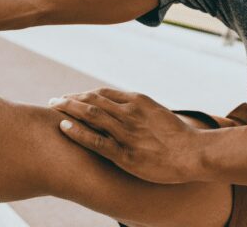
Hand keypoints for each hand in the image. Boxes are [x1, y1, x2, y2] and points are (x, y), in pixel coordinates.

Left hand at [48, 88, 206, 183]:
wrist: (193, 153)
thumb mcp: (156, 112)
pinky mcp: (125, 154)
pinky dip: (77, 132)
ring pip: (90, 115)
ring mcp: (126, 132)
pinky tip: (64, 127)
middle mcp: (129, 113)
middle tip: (53, 101)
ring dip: (68, 110)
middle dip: (70, 100)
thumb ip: (137, 108)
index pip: (101, 93)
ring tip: (53, 108)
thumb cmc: (177, 135)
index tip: (70, 97)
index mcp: (137, 101)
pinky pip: (96, 140)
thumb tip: (120, 106)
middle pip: (92, 100)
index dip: (82, 94)